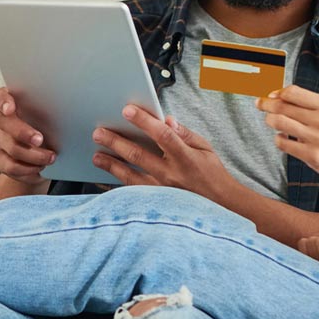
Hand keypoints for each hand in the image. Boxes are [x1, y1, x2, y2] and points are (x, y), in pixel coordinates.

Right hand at [0, 87, 55, 185]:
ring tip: (51, 158)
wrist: (44, 158)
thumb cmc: (53, 133)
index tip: (11, 109)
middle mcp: (5, 120)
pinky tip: (40, 168)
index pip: (3, 96)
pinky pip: (11, 166)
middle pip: (3, 121)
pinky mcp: (0, 158)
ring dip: (33, 155)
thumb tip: (74, 109)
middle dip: (22, 132)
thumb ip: (57, 112)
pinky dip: (28, 169)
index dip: (4, 101)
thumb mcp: (56, 120)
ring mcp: (1, 140)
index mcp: (17, 104)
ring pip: (11, 147)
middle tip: (40, 140)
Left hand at [90, 104, 244, 203]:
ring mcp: (163, 192)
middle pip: (139, 155)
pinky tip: (104, 181)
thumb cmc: (212, 175)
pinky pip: (133, 196)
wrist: (222, 208)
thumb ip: (185, 134)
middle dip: (116, 142)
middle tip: (98, 132)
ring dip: (111, 165)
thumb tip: (166, 120)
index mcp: (186, 158)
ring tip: (96, 156)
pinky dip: (117, 188)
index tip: (127, 110)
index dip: (144, 122)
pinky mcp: (158, 205)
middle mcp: (172, 175)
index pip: (162, 135)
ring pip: (131, 177)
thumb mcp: (205, 149)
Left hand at [257, 85, 318, 187]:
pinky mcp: (311, 155)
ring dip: (270, 121)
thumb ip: (308, 104)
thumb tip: (277, 95)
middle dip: (266, 104)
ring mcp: (316, 138)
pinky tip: (283, 138)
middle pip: (282, 106)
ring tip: (271, 122)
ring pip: (279, 122)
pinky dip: (278, 139)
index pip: (293, 92)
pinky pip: (283, 143)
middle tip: (259, 104)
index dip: (277, 92)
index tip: (270, 95)